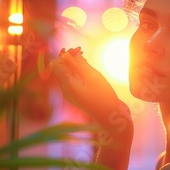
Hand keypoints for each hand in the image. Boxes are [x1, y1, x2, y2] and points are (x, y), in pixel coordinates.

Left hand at [51, 47, 132, 169]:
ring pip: (68, 74)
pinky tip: (86, 68)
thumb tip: (68, 54)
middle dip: (69, 58)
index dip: (65, 55)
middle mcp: (67, 90)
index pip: (57, 65)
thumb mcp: (93, 77)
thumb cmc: (104, 98)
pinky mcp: (80, 95)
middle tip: (81, 51)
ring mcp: (73, 94)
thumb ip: (79, 65)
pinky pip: (74, 80)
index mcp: (67, 86)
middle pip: (61, 69)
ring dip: (74, 64)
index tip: (78, 50)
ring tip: (84, 57)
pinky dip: (78, 72)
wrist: (112, 118)